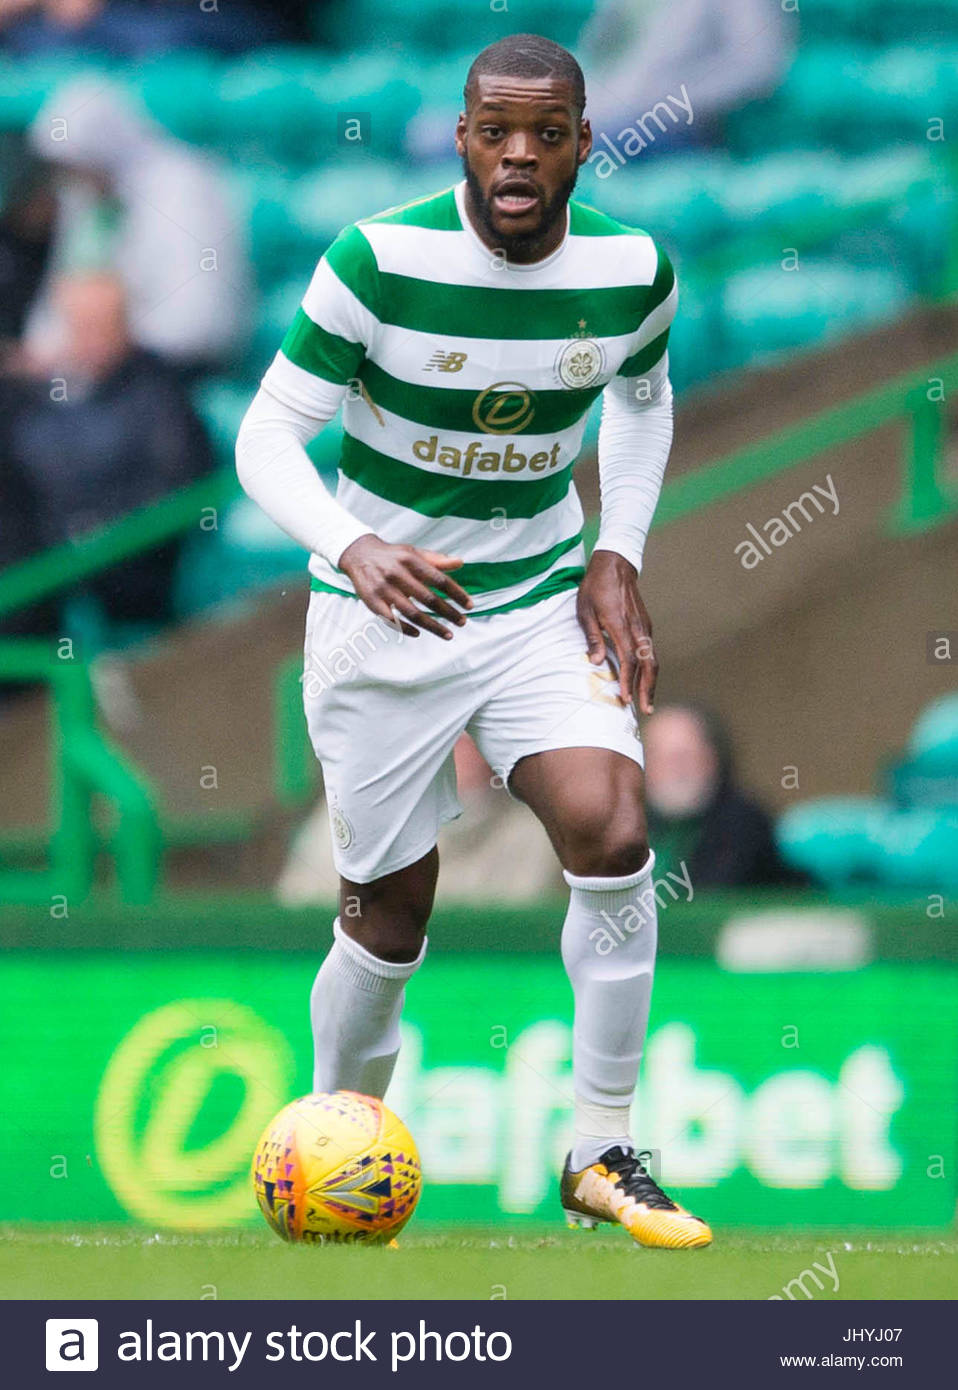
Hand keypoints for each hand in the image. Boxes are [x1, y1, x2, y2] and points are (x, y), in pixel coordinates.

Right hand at [338, 534, 472, 638]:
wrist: (358, 554)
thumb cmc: (393, 556)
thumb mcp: (413, 552)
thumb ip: (436, 560)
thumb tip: (460, 563)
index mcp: (410, 560)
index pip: (439, 579)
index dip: (456, 593)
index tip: (469, 605)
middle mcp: (397, 574)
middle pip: (428, 598)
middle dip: (448, 612)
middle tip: (462, 622)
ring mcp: (384, 589)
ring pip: (412, 613)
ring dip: (432, 626)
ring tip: (448, 634)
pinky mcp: (372, 601)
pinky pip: (392, 620)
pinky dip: (406, 629)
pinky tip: (419, 633)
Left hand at [576, 550, 657, 713]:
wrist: (615, 565)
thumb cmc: (595, 588)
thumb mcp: (585, 610)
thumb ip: (593, 637)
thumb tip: (598, 662)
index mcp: (621, 624)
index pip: (629, 659)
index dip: (628, 681)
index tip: (626, 699)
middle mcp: (638, 628)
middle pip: (648, 664)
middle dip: (647, 689)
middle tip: (645, 710)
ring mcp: (645, 627)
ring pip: (653, 659)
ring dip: (651, 682)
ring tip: (648, 702)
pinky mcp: (646, 626)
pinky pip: (651, 652)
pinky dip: (650, 669)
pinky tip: (645, 681)